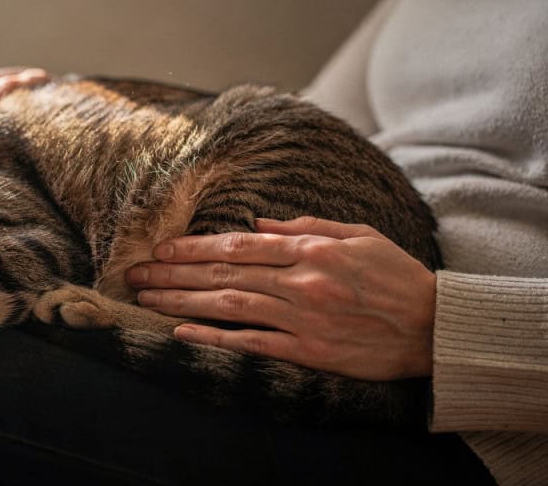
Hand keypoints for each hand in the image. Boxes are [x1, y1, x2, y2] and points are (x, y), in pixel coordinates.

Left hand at [128, 216, 436, 380]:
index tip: (161, 247)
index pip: (239, 244)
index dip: (194, 246)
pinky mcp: (309, 352)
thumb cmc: (398, 277)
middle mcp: (302, 282)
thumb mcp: (359, 235)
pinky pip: (253, 343)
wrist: (437, 329)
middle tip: (135, 272)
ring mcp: (303, 319)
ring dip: (182, 300)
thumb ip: (305, 226)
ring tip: (146, 296)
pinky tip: (182, 331)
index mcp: (312, 250)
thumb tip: (258, 220)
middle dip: (174, 271)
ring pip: (229, 305)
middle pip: (224, 272)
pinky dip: (215, 337)